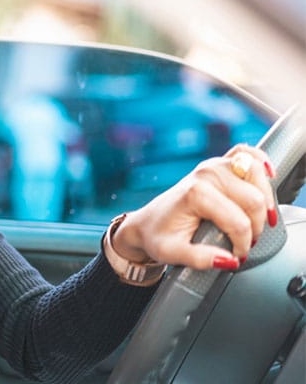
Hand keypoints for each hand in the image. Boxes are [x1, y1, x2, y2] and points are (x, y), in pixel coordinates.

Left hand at [111, 144, 276, 269]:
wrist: (148, 223)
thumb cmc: (159, 236)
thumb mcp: (172, 254)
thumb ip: (199, 259)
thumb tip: (229, 260)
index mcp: (195, 194)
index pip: (239, 222)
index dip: (243, 244)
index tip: (237, 255)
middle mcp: (206, 175)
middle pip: (254, 199)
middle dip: (257, 226)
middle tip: (247, 241)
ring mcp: (213, 166)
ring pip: (257, 174)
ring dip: (266, 198)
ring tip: (259, 219)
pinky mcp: (218, 164)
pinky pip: (246, 153)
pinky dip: (260, 162)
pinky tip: (266, 177)